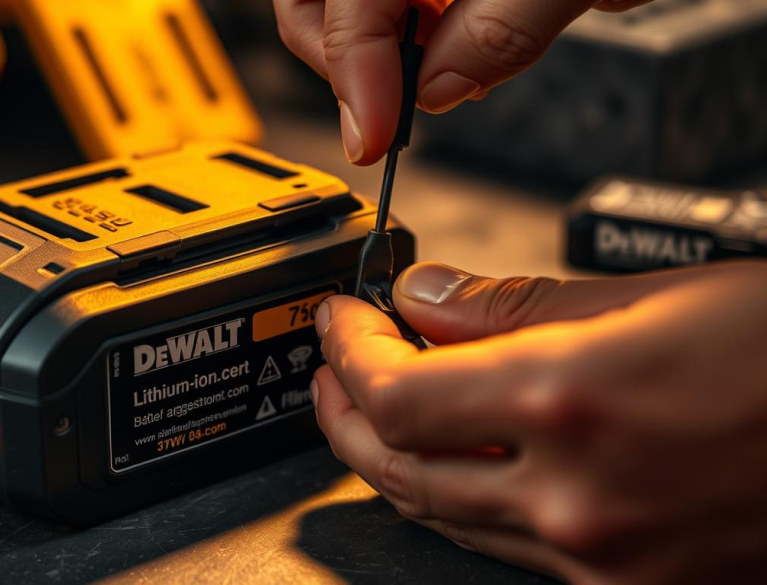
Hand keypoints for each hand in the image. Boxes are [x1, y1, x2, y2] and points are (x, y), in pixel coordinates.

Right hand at [273, 0, 654, 164]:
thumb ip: (499, 30)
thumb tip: (436, 90)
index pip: (344, 11)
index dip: (354, 85)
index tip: (374, 141)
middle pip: (313, 2)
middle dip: (342, 62)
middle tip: (388, 110)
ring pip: (338, 1)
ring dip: (369, 48)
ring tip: (431, 73)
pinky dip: (403, 26)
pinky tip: (447, 41)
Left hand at [312, 261, 766, 582]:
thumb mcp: (647, 299)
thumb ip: (515, 308)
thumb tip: (428, 301)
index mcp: (571, 402)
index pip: (396, 394)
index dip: (347, 355)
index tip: (340, 322)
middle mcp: (575, 495)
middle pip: (396, 465)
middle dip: (345, 412)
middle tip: (333, 368)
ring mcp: (599, 557)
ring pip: (442, 515)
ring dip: (393, 457)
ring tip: (377, 409)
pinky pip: (503, 546)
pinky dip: (458, 499)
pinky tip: (453, 463)